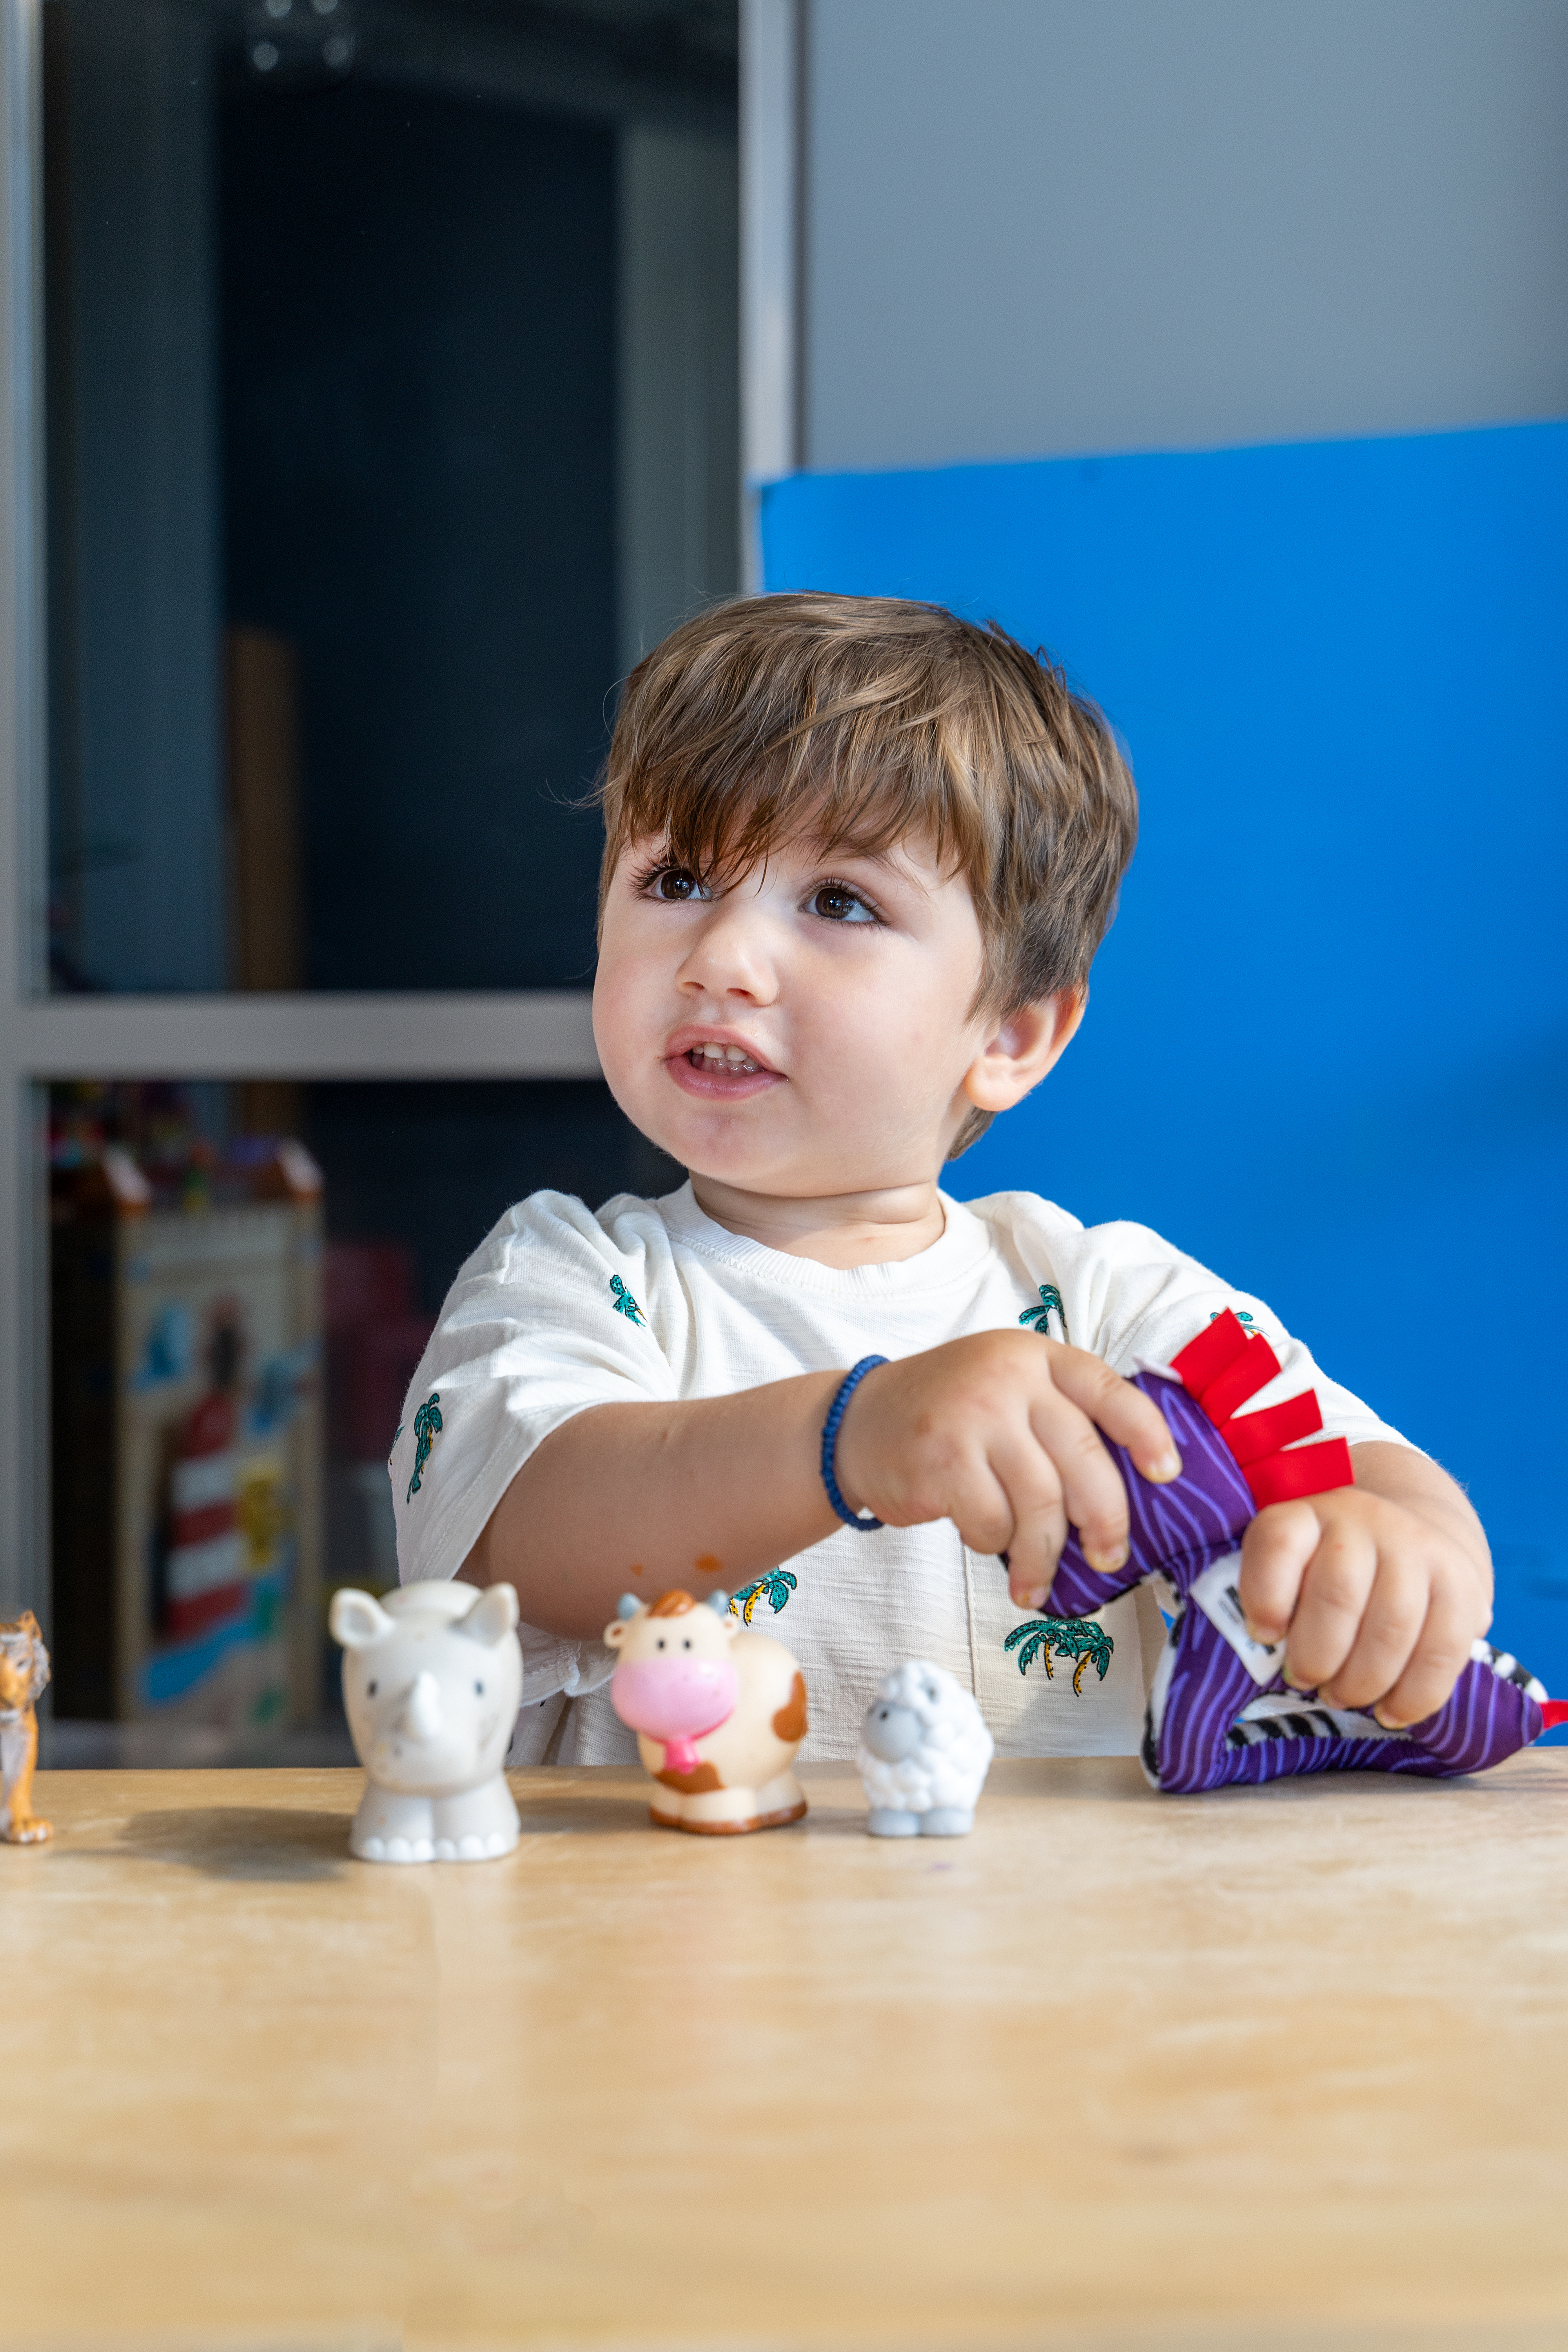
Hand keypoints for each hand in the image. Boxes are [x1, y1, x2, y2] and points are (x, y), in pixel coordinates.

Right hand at [833, 1331, 1181, 1609]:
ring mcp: (974, 1416)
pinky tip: (984, 1541)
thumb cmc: (952, 1415)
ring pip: (1040, 1503)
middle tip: (1109, 1557)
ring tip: (1037, 1579)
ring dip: (1044, 1554)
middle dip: (1105, 1521)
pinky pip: (992, 1522)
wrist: (859, 1423)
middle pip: (1083, 1460)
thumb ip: (1061, 1416)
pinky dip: (994, 1544)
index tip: (1167, 1474)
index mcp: (1036, 1357)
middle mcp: (1008, 1379)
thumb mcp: (1008, 1388)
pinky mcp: (942, 1460)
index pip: (1109, 1390)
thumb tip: (1130, 1490)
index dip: (1146, 1434)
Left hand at [1238, 1481, 1492, 1728]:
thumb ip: (1271, 1600)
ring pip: (1392, 1626)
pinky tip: (1391, 1713)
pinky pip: (1442, 1651)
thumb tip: (1261, 1651)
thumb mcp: (1290, 1567)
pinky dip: (1414, 1695)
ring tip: (1343, 1697)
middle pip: (1338, 1594)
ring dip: (1363, 1681)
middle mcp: (1364, 1520)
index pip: (1279, 1542)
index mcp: (1307, 1514)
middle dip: (1317, 1657)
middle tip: (1305, 1681)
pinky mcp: (1461, 1585)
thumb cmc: (1327, 1569)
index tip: (1263, 1635)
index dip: (1265, 1596)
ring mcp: (1417, 1549)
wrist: (1408, 1536)